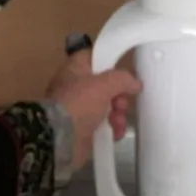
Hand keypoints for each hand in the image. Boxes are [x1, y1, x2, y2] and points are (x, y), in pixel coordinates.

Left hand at [44, 49, 141, 170]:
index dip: (111, 63)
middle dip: (119, 96)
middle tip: (121, 105)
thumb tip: (135, 83)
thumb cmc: (80, 102)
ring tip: (118, 123)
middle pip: (106, 84)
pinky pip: (103, 124)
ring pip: (107, 105)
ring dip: (118, 114)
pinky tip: (116, 134)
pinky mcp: (82, 127)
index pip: (95, 57)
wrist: (60, 138)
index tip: (124, 74)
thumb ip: (123, 79)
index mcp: (75, 68)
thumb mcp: (105, 84)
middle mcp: (76, 85)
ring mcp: (78, 107)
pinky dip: (112, 128)